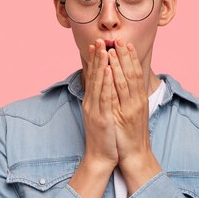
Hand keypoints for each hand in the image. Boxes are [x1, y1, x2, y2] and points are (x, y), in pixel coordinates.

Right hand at [81, 39, 118, 169]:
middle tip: (98, 40)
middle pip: (93, 76)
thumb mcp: (101, 115)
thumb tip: (103, 89)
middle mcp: (91, 103)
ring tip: (103, 48)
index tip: (96, 45)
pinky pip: (104, 96)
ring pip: (98, 83)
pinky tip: (107, 70)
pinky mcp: (101, 117)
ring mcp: (95, 109)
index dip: (94, 60)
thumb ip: (101, 101)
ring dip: (100, 64)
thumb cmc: (104, 137)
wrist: (100, 158)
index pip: (93, 77)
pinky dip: (105, 82)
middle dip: (97, 57)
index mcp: (91, 102)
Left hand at [107, 39, 154, 167]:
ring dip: (118, 63)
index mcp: (140, 99)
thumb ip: (131, 99)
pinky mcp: (123, 116)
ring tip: (112, 49)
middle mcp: (137, 101)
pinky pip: (117, 95)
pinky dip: (113, 81)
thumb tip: (125, 85)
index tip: (126, 44)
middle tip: (119, 39)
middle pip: (132, 73)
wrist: (135, 155)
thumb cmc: (131, 135)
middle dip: (125, 56)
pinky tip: (108, 70)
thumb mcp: (133, 114)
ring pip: (125, 81)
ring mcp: (131, 108)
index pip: (136, 73)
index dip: (131, 58)